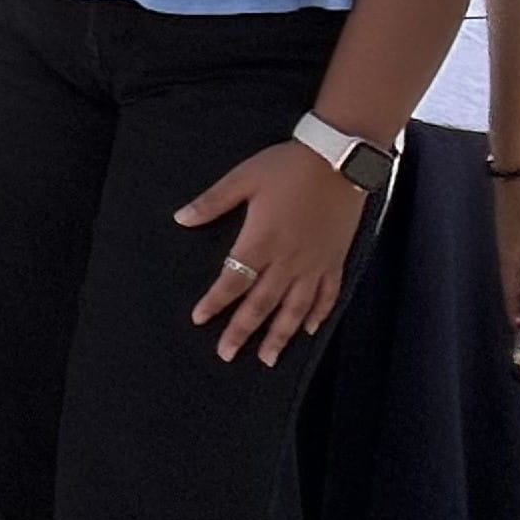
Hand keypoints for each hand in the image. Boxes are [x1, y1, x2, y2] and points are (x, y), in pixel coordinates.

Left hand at [177, 140, 368, 365]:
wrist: (339, 160)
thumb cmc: (288, 166)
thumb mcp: (243, 178)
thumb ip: (212, 202)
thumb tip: (180, 218)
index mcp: (261, 240)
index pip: (233, 280)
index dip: (215, 302)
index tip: (200, 320)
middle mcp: (288, 260)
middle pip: (261, 303)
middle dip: (242, 331)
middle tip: (226, 354)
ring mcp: (315, 263)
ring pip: (295, 309)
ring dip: (280, 336)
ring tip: (267, 359)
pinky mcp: (335, 260)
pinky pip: (327, 295)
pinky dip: (319, 315)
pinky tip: (310, 331)